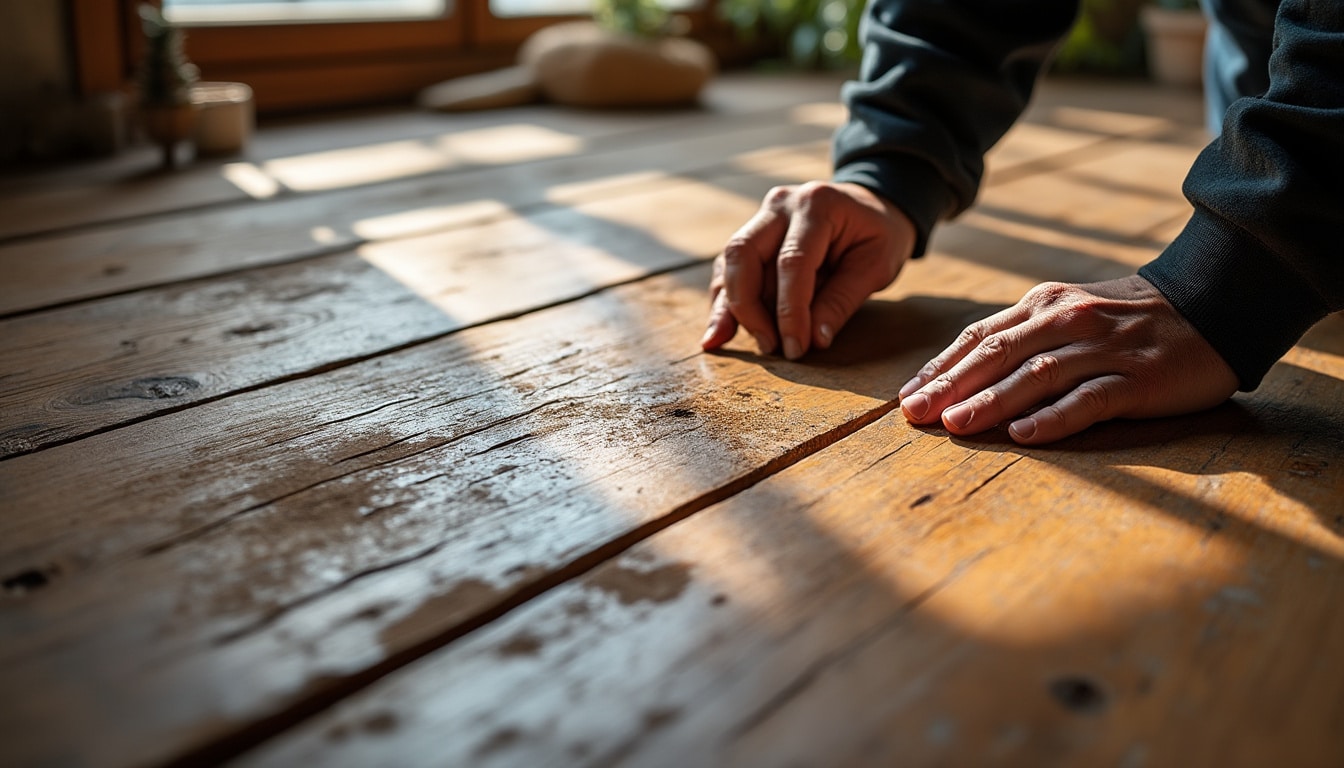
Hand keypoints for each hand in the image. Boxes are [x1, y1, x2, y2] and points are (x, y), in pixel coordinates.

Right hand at [701, 181, 916, 358]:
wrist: (872, 207)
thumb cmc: (879, 235)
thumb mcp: (876, 266)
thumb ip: (842, 301)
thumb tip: (813, 341)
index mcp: (817, 205)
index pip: (792, 262)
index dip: (790, 311)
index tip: (795, 348)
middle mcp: (781, 204)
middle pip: (743, 254)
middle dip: (749, 307)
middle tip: (770, 346)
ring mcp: (762, 217)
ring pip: (729, 263)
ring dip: (733, 308)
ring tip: (743, 344)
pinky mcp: (752, 235)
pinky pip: (729, 269)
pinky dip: (725, 302)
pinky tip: (719, 334)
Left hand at [899, 276, 1238, 443]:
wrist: (1218, 301)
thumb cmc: (1130, 319)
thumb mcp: (1071, 313)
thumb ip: (1023, 337)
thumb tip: (962, 373)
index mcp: (1044, 304)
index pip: (979, 337)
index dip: (939, 368)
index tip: (904, 398)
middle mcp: (1067, 320)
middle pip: (997, 354)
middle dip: (950, 385)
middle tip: (913, 415)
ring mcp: (1103, 349)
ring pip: (1036, 374)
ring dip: (992, 400)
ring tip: (955, 424)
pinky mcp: (1137, 379)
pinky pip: (1089, 399)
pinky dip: (1054, 417)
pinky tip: (1024, 435)